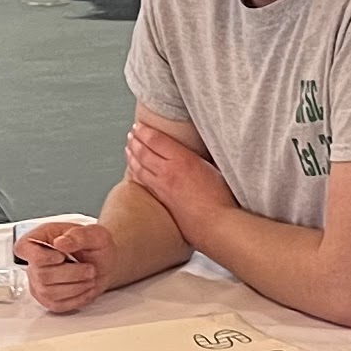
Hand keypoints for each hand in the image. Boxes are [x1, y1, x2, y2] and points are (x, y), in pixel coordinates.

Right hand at [15, 217, 110, 314]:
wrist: (105, 261)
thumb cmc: (94, 244)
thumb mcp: (93, 233)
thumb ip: (78, 235)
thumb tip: (60, 243)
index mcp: (39, 239)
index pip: (23, 248)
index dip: (39, 256)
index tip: (60, 257)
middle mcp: (34, 262)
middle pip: (41, 275)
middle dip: (71, 273)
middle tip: (90, 268)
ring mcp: (38, 283)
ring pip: (49, 292)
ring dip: (76, 286)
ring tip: (90, 277)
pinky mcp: (48, 299)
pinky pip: (57, 305)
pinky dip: (77, 298)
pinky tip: (87, 288)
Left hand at [120, 118, 230, 237]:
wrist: (216, 224)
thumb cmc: (222, 199)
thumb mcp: (215, 168)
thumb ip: (204, 158)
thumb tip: (202, 152)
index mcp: (182, 159)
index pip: (156, 139)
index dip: (144, 131)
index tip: (139, 125)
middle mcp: (168, 172)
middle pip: (143, 152)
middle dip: (134, 141)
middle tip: (131, 134)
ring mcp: (162, 188)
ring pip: (139, 168)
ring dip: (131, 156)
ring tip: (128, 149)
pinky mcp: (162, 201)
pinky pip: (143, 182)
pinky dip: (136, 173)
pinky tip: (134, 171)